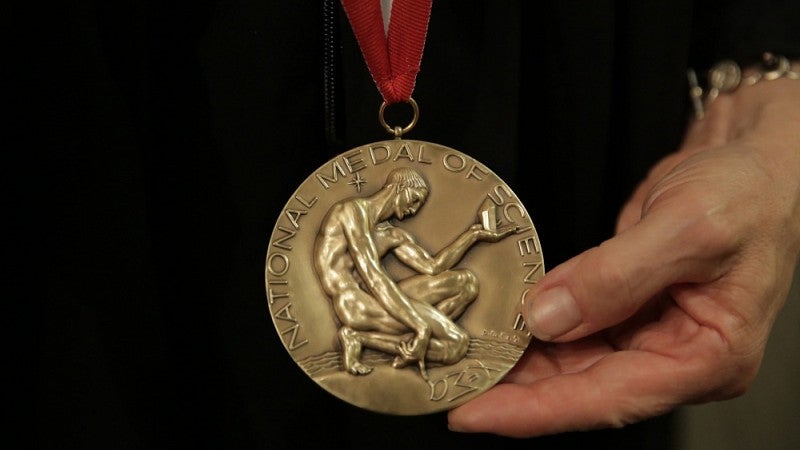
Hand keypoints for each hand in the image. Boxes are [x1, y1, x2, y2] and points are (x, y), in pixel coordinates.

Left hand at [448, 78, 799, 436]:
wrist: (753, 160)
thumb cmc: (749, 192)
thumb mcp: (688, 226)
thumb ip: (615, 276)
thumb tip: (548, 316)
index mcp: (707, 356)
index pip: (610, 398)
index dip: (537, 410)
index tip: (477, 413)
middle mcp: (676, 355)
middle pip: (583, 389)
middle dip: (515, 392)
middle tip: (454, 387)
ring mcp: (650, 333)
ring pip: (572, 364)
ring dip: (518, 365)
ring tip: (464, 363)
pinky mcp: (626, 308)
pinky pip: (573, 331)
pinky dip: (534, 330)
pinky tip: (499, 328)